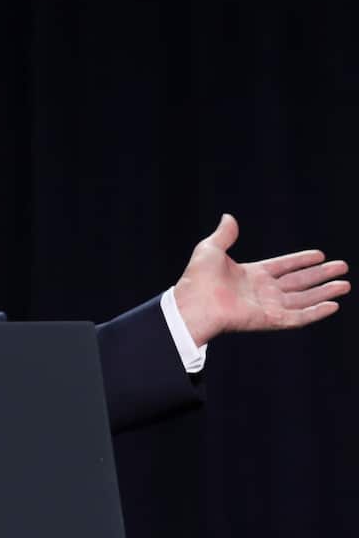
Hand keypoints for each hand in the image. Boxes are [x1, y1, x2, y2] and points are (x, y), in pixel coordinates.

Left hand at [173, 214, 349, 345]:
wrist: (193, 304)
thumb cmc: (197, 279)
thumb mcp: (210, 249)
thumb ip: (224, 234)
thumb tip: (228, 217)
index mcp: (250, 275)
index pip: (283, 266)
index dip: (301, 260)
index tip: (319, 255)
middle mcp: (262, 291)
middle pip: (299, 282)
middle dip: (321, 275)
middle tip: (342, 267)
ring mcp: (267, 306)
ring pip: (303, 299)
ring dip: (324, 292)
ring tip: (344, 284)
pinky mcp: (270, 320)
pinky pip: (299, 317)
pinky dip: (316, 312)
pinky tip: (333, 305)